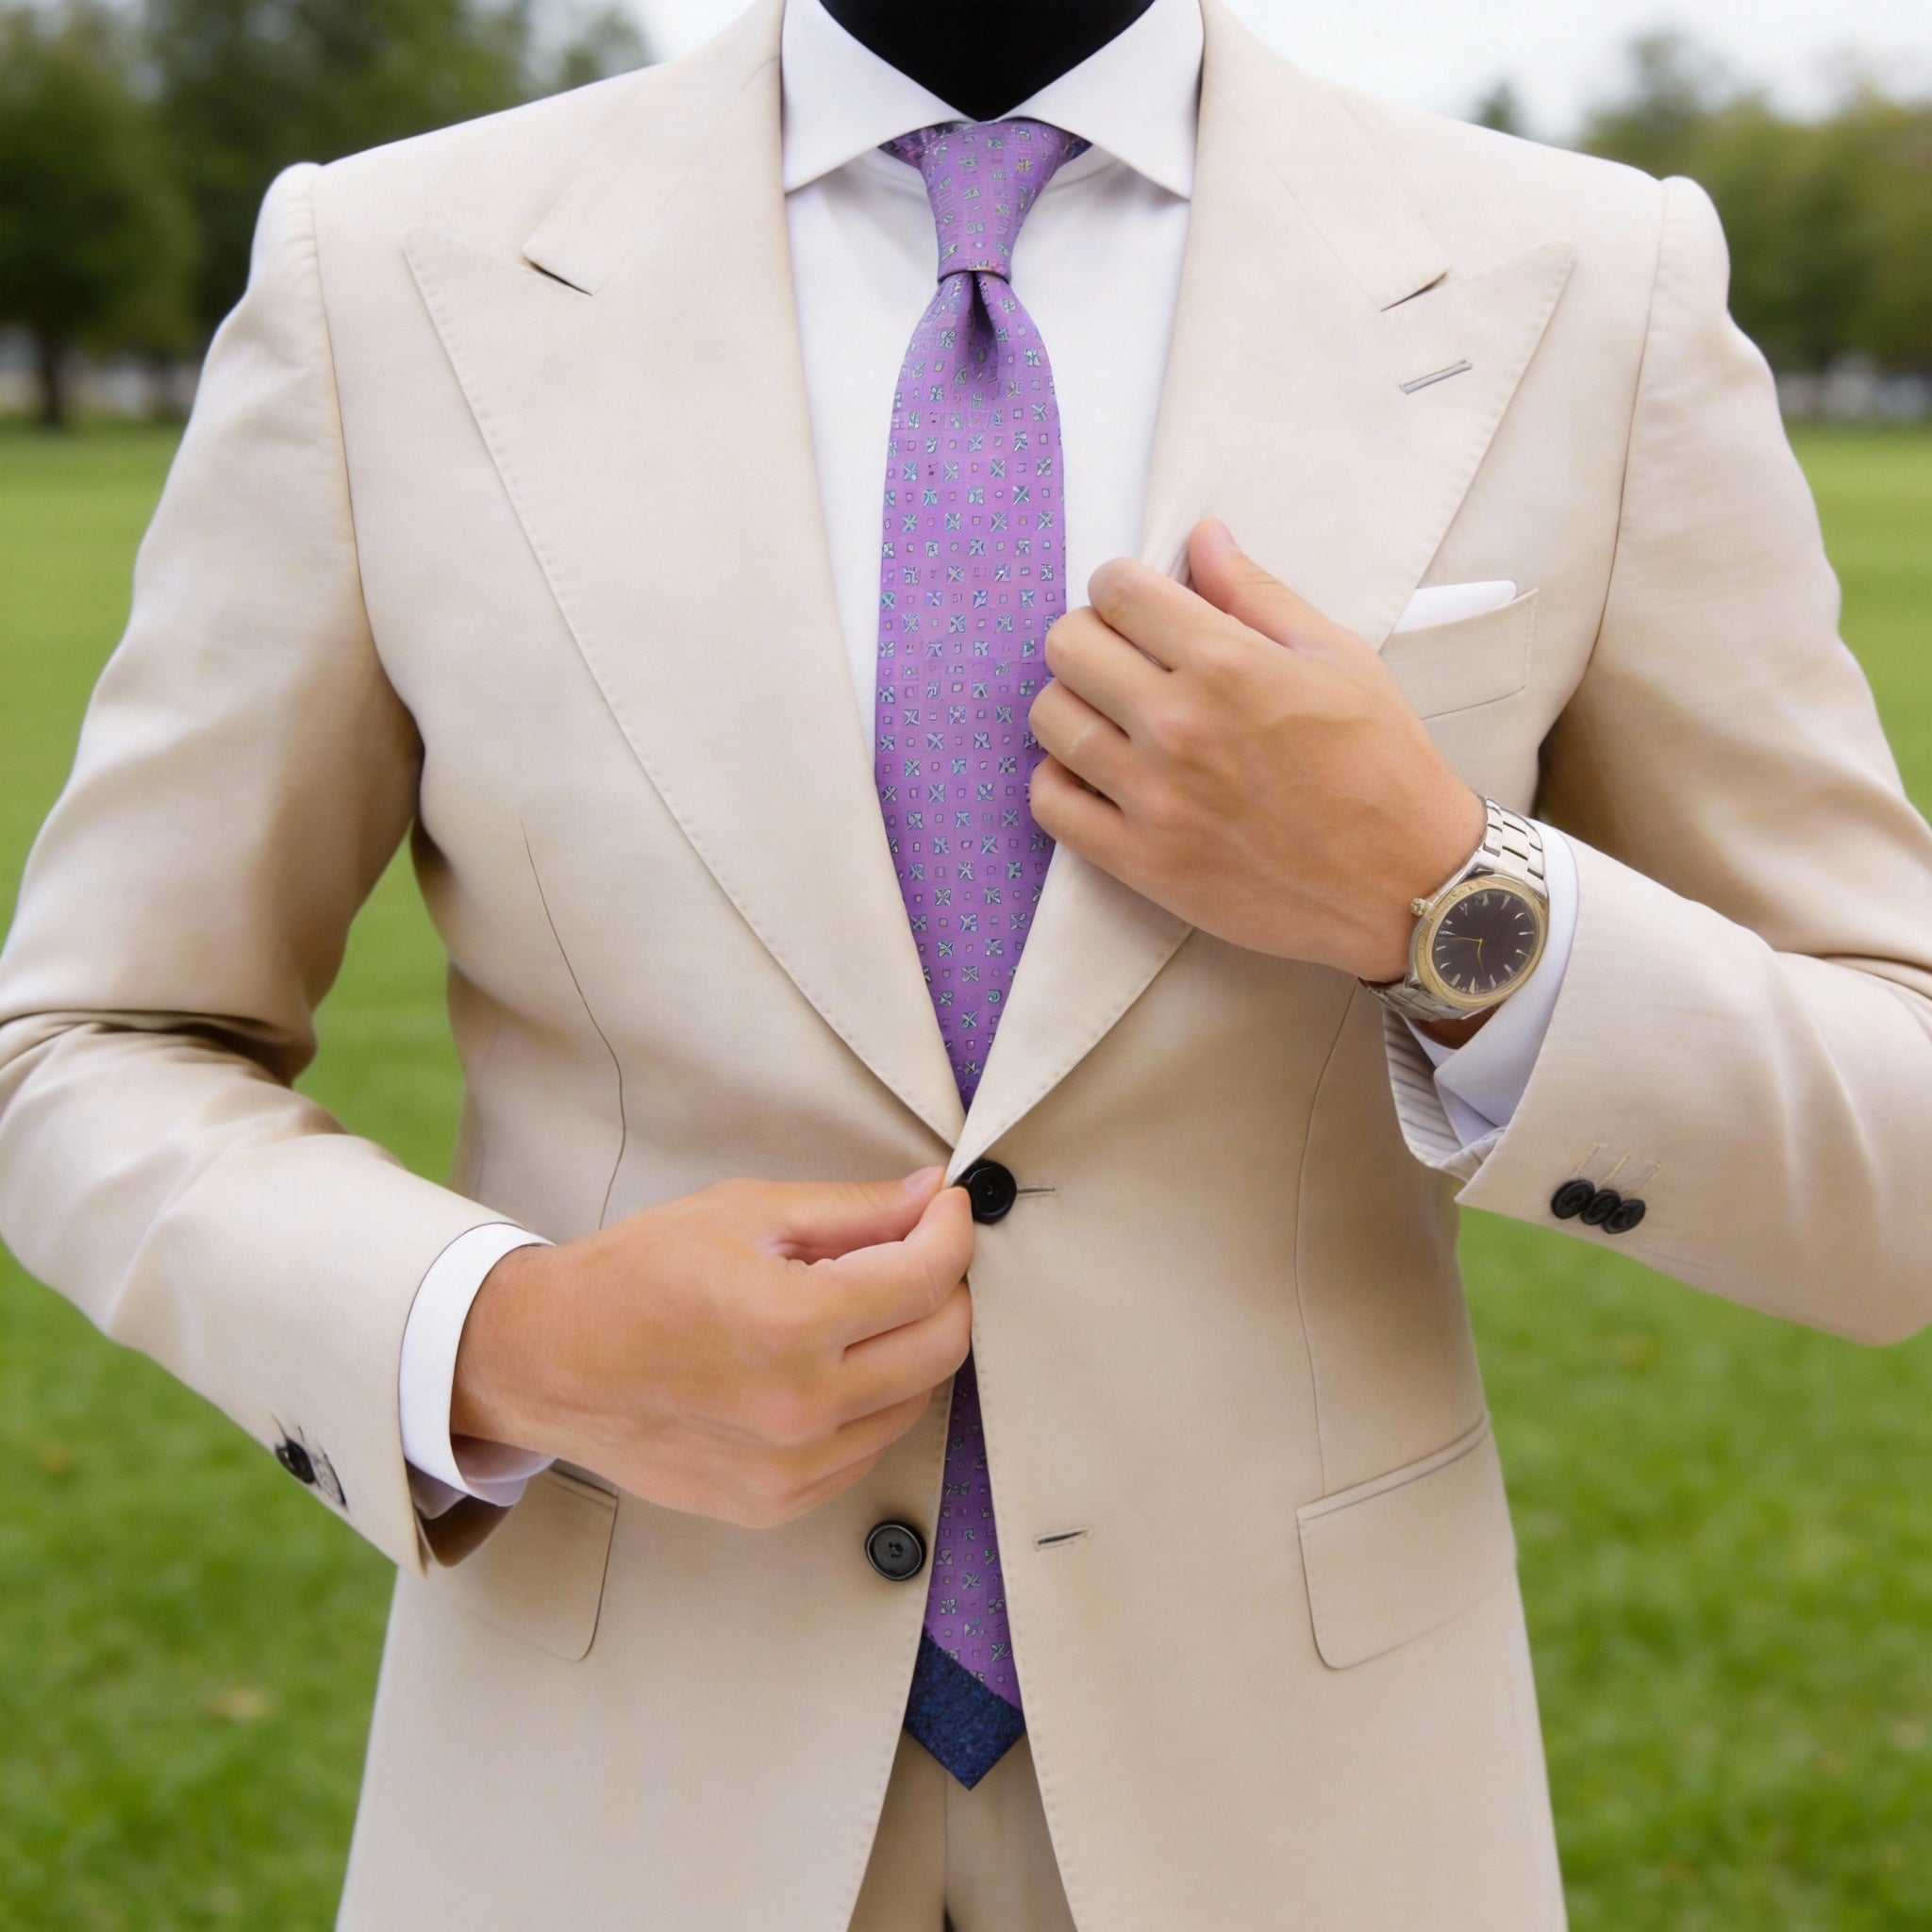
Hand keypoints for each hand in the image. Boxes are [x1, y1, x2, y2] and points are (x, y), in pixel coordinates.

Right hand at [451, 1169, 974, 1528]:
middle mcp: (801, 1408)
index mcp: (791, 1323)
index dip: (952, 1231)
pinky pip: (869, 1447)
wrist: (551, 1362)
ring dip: (910, 1345)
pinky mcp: (778, 1503)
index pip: (927, 1278)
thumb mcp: (744, 1212)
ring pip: (916, 1400)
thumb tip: (932, 1197)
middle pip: (942, 1345)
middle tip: (914, 1252)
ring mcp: (792, 1468)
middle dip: (944, 1287)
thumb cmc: (637, 1276)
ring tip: (858, 1308)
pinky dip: (872, 1400)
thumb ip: (853, 1210)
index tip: (946, 1208)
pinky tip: (829, 1365)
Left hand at [1028, 519, 1484, 984]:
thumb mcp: (1337, 657)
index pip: (1118, 590)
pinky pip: (1050, 803)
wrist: (1406, 884)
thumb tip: (1203, 538)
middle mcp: (1179, 726)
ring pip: (1050, 719)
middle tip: (1124, 658)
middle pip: (1067, 646)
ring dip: (1072, 704)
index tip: (1139, 605)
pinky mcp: (1141, 862)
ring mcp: (1154, 799)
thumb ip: (1257, 594)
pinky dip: (1060, 779)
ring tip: (1112, 716)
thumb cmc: (1382, 765)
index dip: (1122, 586)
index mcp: (1229, 664)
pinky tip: (1098, 773)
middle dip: (1090, 636)